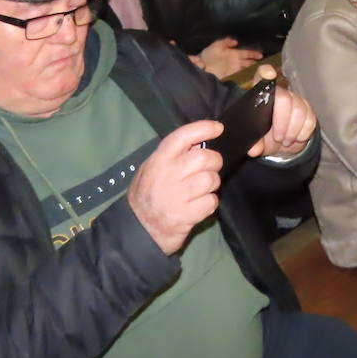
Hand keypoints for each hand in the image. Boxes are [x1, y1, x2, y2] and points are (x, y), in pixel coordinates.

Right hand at [127, 119, 224, 254]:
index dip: (204, 128)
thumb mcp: (151, 168)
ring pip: (211, 179)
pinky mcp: (186, 215)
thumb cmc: (146, 195)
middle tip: (210, 167)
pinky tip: (199, 204)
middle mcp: (168, 175)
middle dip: (214, 161)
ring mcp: (177, 196)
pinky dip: (209, 203)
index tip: (218, 128)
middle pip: (204, 158)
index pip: (184, 136)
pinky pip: (211, 201)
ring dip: (212, 184)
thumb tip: (198, 143)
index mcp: (159, 160)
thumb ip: (172, 155)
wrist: (138, 229)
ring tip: (202, 189)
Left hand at [197, 37, 262, 79]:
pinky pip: (241, 78)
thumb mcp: (216, 46)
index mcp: (233, 54)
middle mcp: (236, 62)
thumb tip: (236, 42)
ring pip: (247, 70)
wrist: (200, 68)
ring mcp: (234, 71)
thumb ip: (226, 42)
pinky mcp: (231, 78)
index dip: (254, 54)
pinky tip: (253, 80)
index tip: (261, 56)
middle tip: (266, 65)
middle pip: (249, 63)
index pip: (247, 53)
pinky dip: (247, 79)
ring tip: (262, 73)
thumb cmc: (207, 56)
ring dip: (254, 71)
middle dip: (257, 63)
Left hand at [247, 68, 315, 158]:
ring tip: (285, 141)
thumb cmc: (265, 137)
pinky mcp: (308, 110)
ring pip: (299, 109)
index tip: (269, 75)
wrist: (282, 144)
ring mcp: (295, 100)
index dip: (266, 73)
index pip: (262, 76)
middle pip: (285, 98)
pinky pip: (310, 119)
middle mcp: (280, 93)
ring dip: (292, 130)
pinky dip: (302, 133)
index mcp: (261, 95)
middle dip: (282, 122)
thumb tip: (254, 149)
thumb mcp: (256, 142)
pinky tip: (296, 139)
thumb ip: (254, 143)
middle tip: (278, 138)